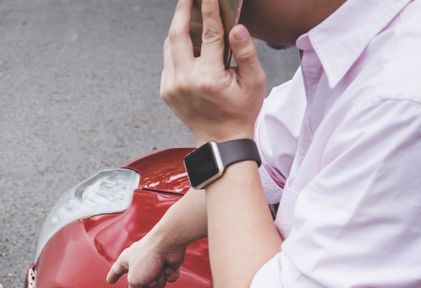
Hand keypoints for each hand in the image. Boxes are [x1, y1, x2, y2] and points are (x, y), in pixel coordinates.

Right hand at [106, 228, 188, 287]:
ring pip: (157, 283)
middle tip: (147, 275)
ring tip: (159, 270)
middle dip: (147, 283)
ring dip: (159, 279)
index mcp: (127, 260)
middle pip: (141, 284)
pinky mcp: (168, 264)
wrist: (168, 243)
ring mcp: (155, 263)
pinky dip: (169, 275)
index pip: (117, 270)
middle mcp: (140, 261)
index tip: (110, 281)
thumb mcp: (135, 279)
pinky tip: (168, 267)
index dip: (113, 276)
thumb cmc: (147, 257)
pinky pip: (168, 278)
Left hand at [160, 0, 265, 142]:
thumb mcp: (254, 82)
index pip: (209, 33)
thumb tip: (236, 27)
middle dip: (182, 9)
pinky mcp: (166, 90)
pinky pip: (168, 60)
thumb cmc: (241, 111)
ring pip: (169, 46)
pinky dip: (176, 47)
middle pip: (178, 34)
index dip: (209, 8)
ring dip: (177, 27)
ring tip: (187, 12)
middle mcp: (185, 81)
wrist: (220, 141)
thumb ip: (245, 52)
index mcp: (208, 78)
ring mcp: (172, 86)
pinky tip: (187, 40)